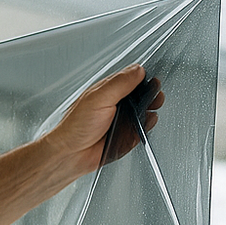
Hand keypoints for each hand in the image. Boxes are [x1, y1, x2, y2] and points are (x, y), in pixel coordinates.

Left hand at [43, 64, 163, 173]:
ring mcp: (122, 120)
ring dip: (152, 109)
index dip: (144, 78)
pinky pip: (143, 128)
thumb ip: (119, 83)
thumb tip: (137, 70)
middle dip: (152, 93)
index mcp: (108, 90)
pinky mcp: (126, 136)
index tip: (152, 80)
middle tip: (155, 96)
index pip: (131, 78)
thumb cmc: (75, 127)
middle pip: (142, 94)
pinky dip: (148, 126)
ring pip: (145, 110)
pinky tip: (144, 124)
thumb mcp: (98, 98)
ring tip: (151, 108)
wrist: (70, 154)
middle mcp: (116, 104)